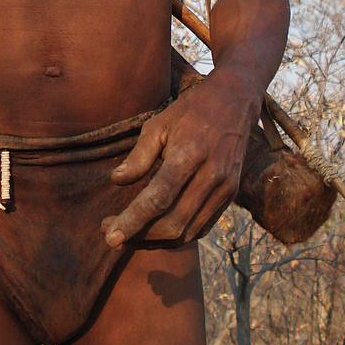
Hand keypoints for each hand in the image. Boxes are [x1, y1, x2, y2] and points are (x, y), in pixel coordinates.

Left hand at [101, 73, 254, 246]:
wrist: (234, 102)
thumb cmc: (190, 111)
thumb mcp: (158, 124)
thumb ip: (139, 156)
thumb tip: (116, 181)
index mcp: (189, 155)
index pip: (158, 199)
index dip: (133, 222)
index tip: (109, 237)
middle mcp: (210, 177)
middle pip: (172, 223)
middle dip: (139, 236)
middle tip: (110, 234)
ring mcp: (224, 189)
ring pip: (187, 233)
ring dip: (155, 242)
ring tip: (128, 235)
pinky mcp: (229, 197)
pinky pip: (201, 228)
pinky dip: (176, 237)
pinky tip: (154, 232)